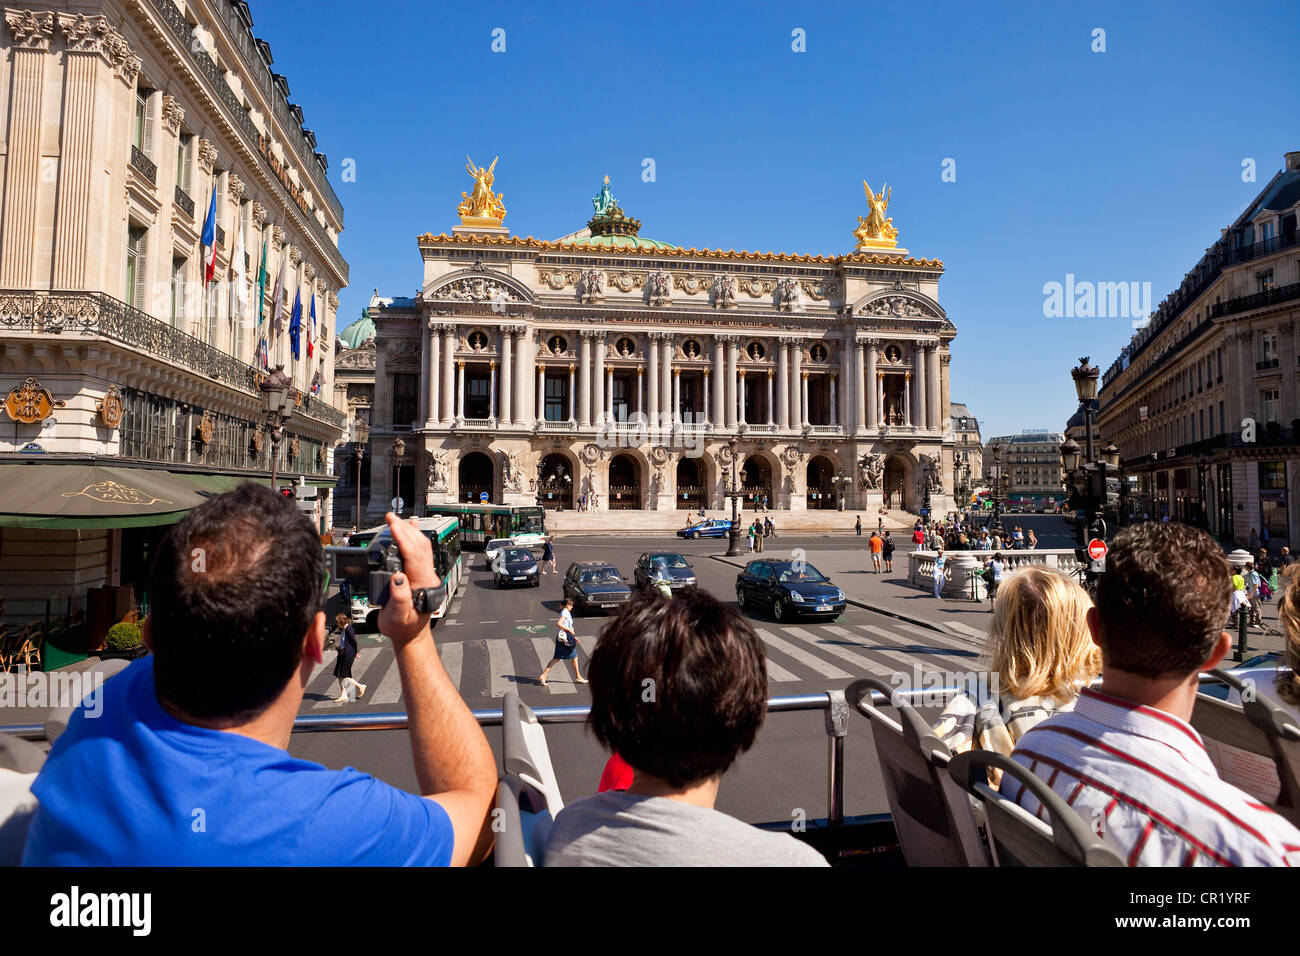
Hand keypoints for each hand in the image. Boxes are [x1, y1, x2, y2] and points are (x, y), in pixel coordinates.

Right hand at [377, 513, 441, 645]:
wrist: (411, 635)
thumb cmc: (403, 628)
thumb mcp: (397, 617)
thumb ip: (399, 598)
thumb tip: (397, 577)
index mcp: (422, 585)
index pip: (413, 555)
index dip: (402, 538)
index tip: (392, 525)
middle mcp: (427, 577)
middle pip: (419, 546)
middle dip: (404, 529)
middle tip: (390, 518)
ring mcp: (427, 575)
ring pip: (422, 547)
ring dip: (411, 531)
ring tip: (399, 520)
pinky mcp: (423, 574)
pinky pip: (422, 552)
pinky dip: (416, 538)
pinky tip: (412, 529)